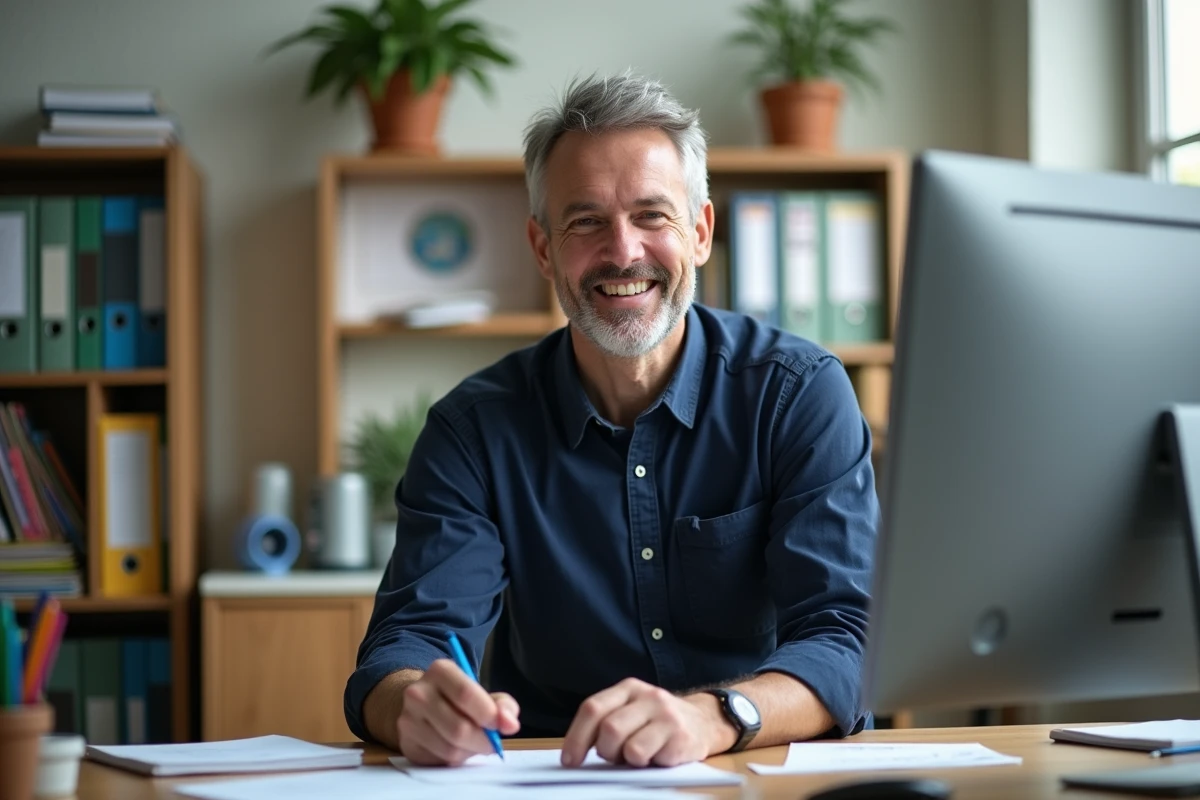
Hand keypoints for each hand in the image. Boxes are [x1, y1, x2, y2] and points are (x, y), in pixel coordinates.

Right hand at [396, 658, 520, 765]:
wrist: (422, 704)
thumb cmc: (458, 698)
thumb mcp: (482, 693)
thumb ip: (502, 705)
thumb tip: (510, 724)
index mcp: (440, 671)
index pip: (465, 694)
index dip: (488, 714)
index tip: (502, 725)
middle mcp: (418, 693)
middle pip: (458, 728)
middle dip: (483, 741)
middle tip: (493, 743)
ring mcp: (408, 720)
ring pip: (449, 749)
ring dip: (470, 752)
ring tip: (473, 743)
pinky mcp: (406, 743)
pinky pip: (438, 761)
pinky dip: (455, 760)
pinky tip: (456, 748)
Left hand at [561, 678, 737, 767]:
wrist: (704, 721)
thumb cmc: (657, 723)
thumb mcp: (631, 712)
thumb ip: (606, 723)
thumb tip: (575, 753)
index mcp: (628, 688)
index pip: (593, 708)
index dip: (576, 737)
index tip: (569, 761)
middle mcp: (647, 696)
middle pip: (609, 728)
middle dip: (605, 751)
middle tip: (613, 758)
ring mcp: (666, 715)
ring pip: (629, 747)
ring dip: (626, 760)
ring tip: (637, 757)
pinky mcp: (680, 736)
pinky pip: (651, 758)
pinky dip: (647, 764)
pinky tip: (656, 757)